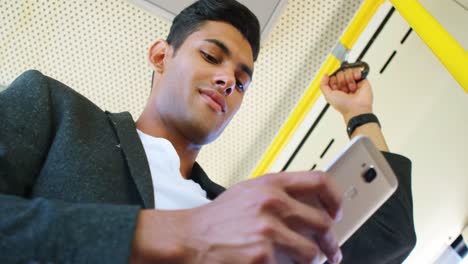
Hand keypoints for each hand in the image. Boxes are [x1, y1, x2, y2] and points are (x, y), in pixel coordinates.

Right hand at [186, 171, 341, 263]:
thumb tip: (310, 207)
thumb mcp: (249, 193)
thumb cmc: (219, 218)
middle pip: (323, 223)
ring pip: (312, 253)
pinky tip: (274, 263)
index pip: (320, 181)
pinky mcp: (263, 256)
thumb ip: (279, 194)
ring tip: (299, 261)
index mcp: (271, 184)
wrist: (191, 238)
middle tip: (331, 251)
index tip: (337, 213)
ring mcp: (269, 231)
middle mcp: (273, 204)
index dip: (335, 199)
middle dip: (331, 243)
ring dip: (311, 261)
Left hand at [320, 68, 373, 122]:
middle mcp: (345, 85)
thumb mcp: (328, 96)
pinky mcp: (362, 79)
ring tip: (352, 88)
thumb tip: (325, 75)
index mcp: (337, 88)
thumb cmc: (344, 105)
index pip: (332, 77)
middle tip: (345, 90)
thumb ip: (323, 85)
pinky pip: (357, 69)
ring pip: (347, 71)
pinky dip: (356, 73)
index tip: (336, 89)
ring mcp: (353, 81)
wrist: (356, 108)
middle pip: (339, 73)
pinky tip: (356, 79)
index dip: (333, 82)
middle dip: (341, 81)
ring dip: (349, 80)